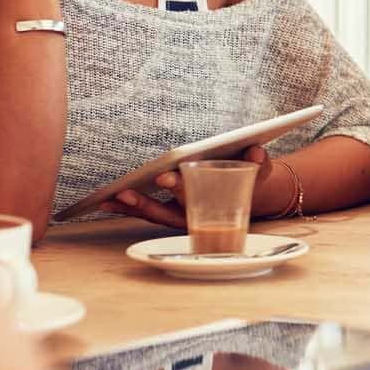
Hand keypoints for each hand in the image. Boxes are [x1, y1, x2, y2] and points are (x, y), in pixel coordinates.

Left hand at [100, 145, 271, 229]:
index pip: (195, 196)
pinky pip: (147, 212)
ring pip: (153, 214)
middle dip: (147, 202)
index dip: (180, 188)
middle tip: (126, 192)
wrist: (252, 195)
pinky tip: (108, 199)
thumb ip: (260, 163)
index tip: (165, 177)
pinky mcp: (170, 213)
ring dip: (131, 207)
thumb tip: (256, 152)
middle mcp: (196, 215)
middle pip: (168, 210)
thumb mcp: (261, 172)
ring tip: (108, 198)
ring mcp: (181, 216)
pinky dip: (128, 207)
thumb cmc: (253, 180)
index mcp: (217, 205)